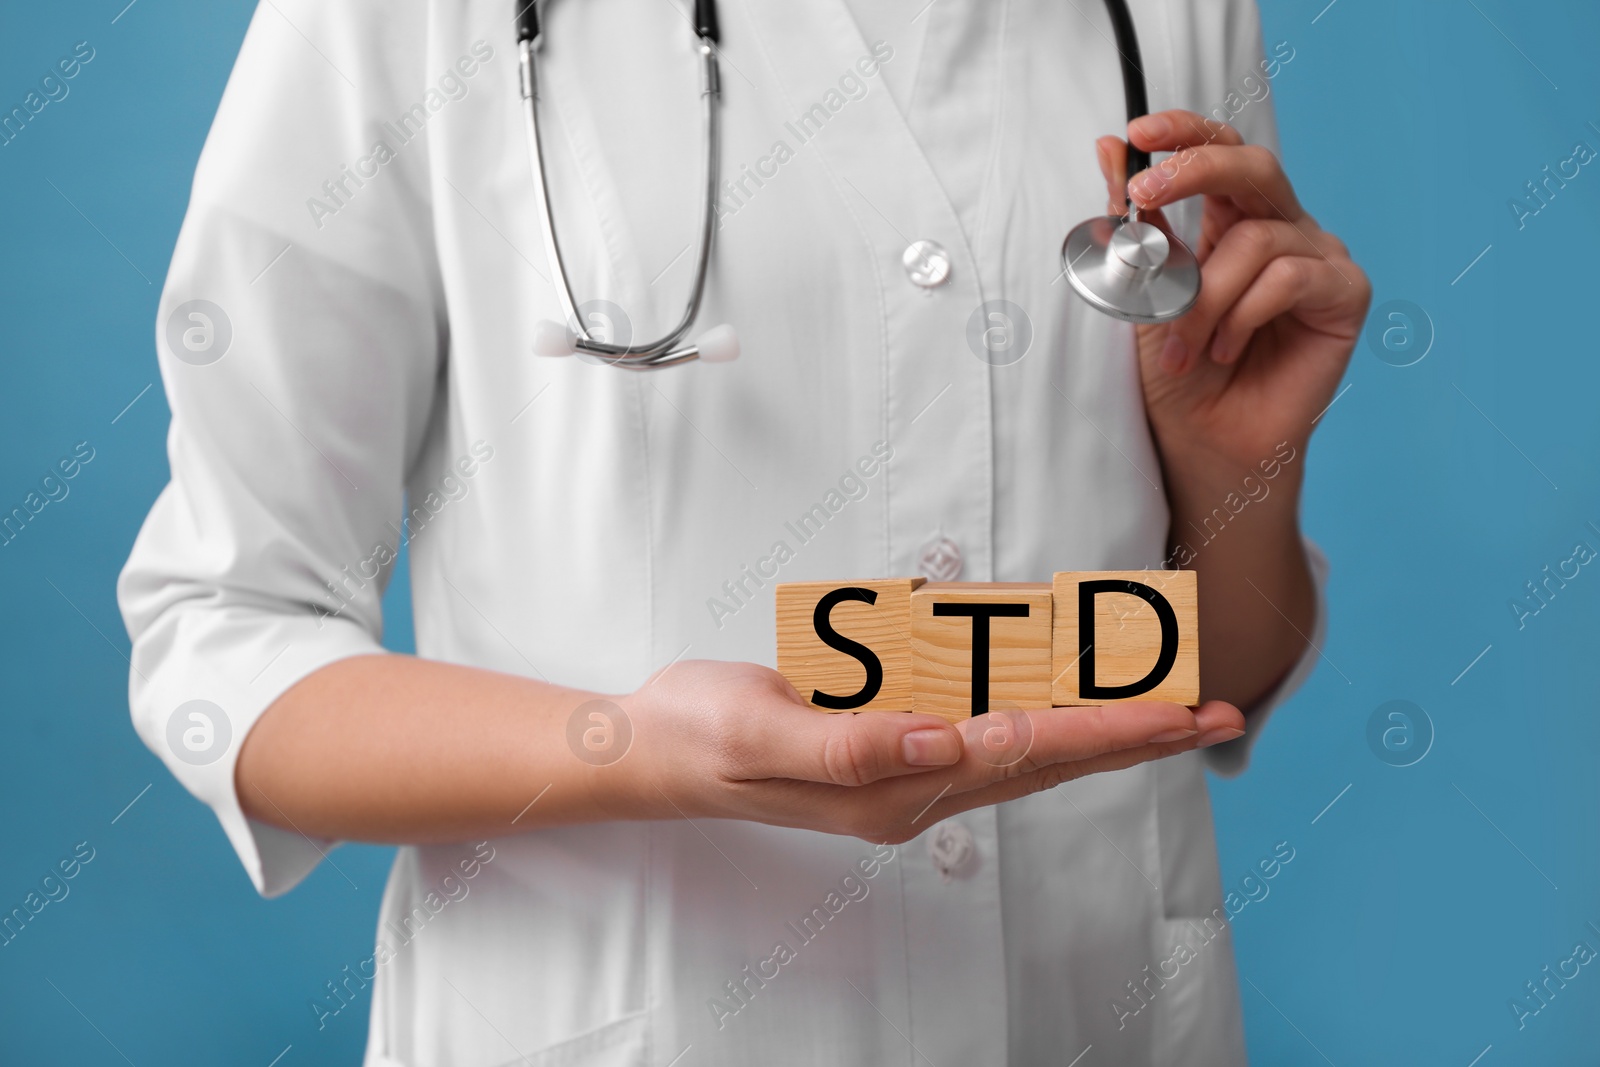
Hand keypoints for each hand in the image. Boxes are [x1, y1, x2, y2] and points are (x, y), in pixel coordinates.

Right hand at [616, 660, 1245, 842]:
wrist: (657, 751)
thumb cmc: (705, 736)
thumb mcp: (764, 734)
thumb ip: (853, 744)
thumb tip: (946, 742)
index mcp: (893, 785)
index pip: (1022, 750)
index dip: (1105, 728)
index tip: (1175, 713)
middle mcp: (916, 786)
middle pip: (1047, 757)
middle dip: (1134, 734)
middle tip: (1215, 711)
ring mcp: (908, 770)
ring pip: (1027, 747)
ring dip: (1100, 724)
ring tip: (1168, 704)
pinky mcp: (894, 747)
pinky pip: (983, 726)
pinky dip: (1040, 709)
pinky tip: (1068, 692)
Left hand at [1094, 110, 1369, 479]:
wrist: (1205, 443)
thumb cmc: (1178, 374)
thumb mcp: (1145, 292)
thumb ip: (1137, 225)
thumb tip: (1109, 149)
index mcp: (1233, 221)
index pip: (1220, 153)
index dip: (1185, 132)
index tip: (1137, 131)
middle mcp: (1282, 229)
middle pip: (1253, 167)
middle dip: (1196, 169)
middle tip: (1145, 191)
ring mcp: (1318, 259)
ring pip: (1256, 240)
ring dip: (1204, 297)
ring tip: (1182, 348)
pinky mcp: (1345, 294)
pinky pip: (1290, 277)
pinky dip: (1244, 314)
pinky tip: (1224, 351)